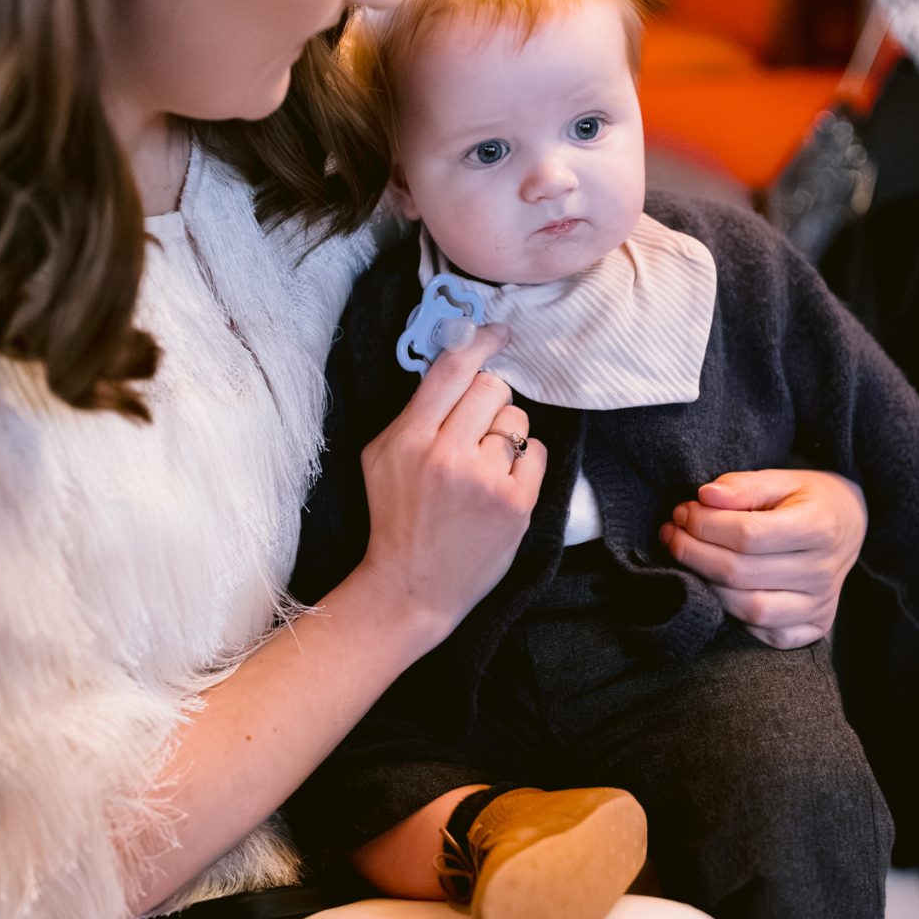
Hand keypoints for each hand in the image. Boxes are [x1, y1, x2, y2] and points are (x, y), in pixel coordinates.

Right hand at [358, 325, 545, 641]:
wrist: (413, 587)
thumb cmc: (395, 519)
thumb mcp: (380, 457)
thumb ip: (413, 413)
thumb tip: (451, 366)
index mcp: (409, 438)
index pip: (452, 370)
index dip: (479, 340)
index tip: (496, 331)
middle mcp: (448, 454)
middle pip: (492, 387)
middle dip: (489, 398)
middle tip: (478, 425)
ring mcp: (486, 480)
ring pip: (517, 420)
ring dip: (505, 434)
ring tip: (484, 465)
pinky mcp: (516, 504)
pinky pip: (538, 453)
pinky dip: (524, 463)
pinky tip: (501, 485)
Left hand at [659, 469, 867, 649]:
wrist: (847, 525)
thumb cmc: (807, 499)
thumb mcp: (782, 479)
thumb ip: (744, 486)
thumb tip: (705, 496)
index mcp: (819, 528)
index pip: (747, 534)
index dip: (704, 525)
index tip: (682, 511)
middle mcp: (823, 572)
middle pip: (740, 573)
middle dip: (693, 552)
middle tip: (672, 533)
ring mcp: (821, 605)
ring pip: (749, 609)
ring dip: (706, 585)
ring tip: (688, 558)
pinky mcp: (815, 628)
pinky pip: (765, 633)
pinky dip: (735, 614)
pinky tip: (719, 587)